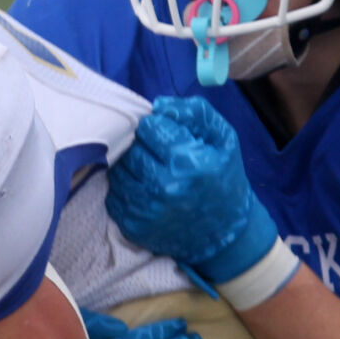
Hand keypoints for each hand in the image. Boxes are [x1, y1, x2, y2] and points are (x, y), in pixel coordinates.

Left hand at [106, 96, 280, 282]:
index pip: (149, 126)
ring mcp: (145, 210)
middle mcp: (163, 187)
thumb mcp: (223, 138)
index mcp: (187, 161)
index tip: (170, 137)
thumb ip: (194, 112)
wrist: (225, 233)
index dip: (159, 127)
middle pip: (130, 148)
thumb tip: (157, 105)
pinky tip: (147, 191)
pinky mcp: (133, 226)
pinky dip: (127, 189)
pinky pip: (114, 195)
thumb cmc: (224, 178)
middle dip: (143, 146)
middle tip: (161, 155)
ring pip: (118, 170)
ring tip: (153, 172)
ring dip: (132, 167)